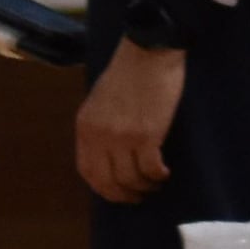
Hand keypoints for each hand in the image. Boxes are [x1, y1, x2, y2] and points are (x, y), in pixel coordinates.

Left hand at [76, 37, 186, 203]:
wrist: (148, 52)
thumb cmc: (128, 72)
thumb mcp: (100, 100)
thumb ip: (99, 126)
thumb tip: (107, 153)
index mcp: (85, 127)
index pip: (87, 171)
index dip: (101, 187)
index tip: (115, 192)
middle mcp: (100, 137)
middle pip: (107, 181)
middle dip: (123, 195)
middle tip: (137, 197)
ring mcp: (122, 138)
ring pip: (130, 179)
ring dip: (144, 187)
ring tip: (155, 184)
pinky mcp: (146, 135)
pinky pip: (150, 169)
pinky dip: (157, 176)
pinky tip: (164, 173)